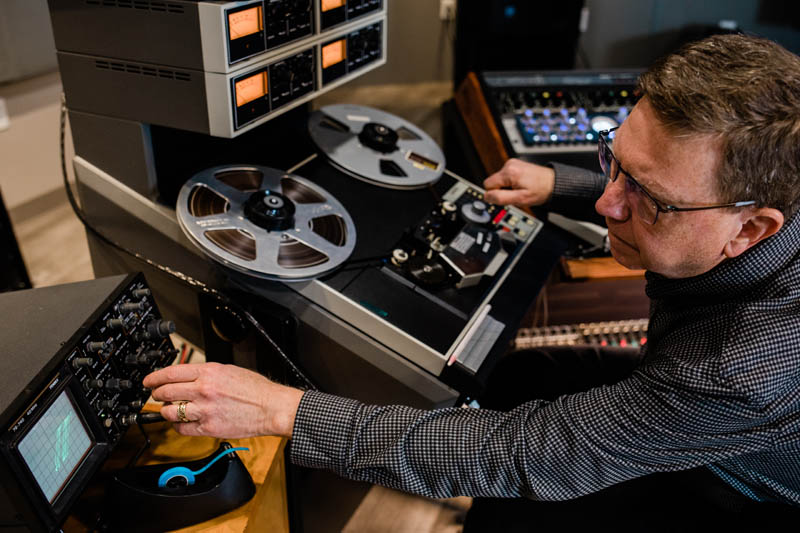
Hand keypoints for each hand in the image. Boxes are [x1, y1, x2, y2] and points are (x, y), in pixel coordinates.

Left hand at [143, 363, 303, 438]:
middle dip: (157, 394)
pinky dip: (178, 425)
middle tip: (156, 395)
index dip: (154, 378)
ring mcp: (204, 410)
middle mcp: (203, 390)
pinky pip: (182, 428)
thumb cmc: (255, 389)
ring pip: (170, 412)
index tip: (149, 381)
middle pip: (166, 392)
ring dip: (167, 411)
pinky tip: (182, 422)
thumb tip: (186, 378)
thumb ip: (206, 373)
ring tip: (171, 409)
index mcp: (209, 372)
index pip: (171, 373)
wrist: (271, 407)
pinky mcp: (208, 428)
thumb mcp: (229, 370)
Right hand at [483, 159, 554, 207]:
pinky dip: (511, 182)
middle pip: (493, 182)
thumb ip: (501, 198)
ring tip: (520, 189)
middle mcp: (509, 165)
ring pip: (499, 180)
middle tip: (515, 194)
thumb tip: (487, 196)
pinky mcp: (515, 164)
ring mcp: (512, 163)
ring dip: (507, 187)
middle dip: (501, 190)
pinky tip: (521, 184)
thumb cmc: (540, 191)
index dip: (495, 194)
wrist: (553, 183)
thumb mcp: (520, 199)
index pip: (487, 185)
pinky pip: (505, 176)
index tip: (506, 197)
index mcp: (509, 172)